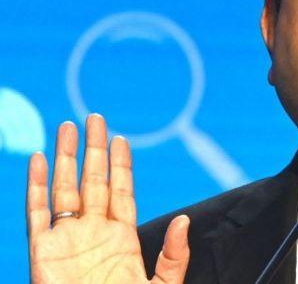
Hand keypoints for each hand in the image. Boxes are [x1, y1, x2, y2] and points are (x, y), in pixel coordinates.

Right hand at [27, 114, 190, 282]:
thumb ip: (174, 255)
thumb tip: (185, 219)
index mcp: (123, 238)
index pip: (121, 191)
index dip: (121, 165)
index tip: (121, 138)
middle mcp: (94, 233)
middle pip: (93, 181)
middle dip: (93, 150)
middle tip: (94, 118)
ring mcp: (68, 240)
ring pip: (65, 189)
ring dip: (65, 158)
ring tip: (67, 127)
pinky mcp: (42, 252)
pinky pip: (37, 213)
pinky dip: (35, 186)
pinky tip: (36, 160)